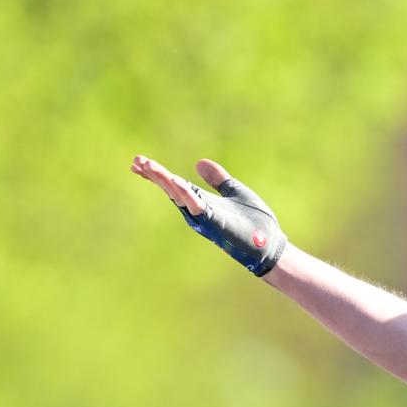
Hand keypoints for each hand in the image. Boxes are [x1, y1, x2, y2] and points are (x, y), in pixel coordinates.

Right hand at [130, 155, 287, 273]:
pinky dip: (186, 194)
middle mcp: (200, 210)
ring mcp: (206, 217)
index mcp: (203, 201)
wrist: (271, 245)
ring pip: (179, 196)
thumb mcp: (235, 192)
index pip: (175, 184)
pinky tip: (175, 181)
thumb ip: (218, 179)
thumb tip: (199, 162)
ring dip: (164, 181)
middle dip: (154, 176)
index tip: (138, 162)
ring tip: (147, 166)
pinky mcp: (216, 223)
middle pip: (172, 189)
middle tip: (135, 162)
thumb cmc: (255, 223)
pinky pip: (197, 207)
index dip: (157, 174)